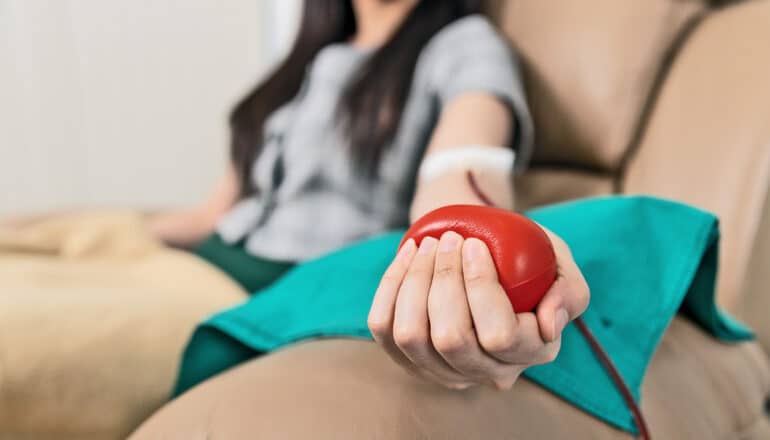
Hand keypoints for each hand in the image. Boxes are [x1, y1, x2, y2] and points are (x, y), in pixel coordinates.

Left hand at [368, 229, 588, 389]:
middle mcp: (487, 371)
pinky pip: (384, 328)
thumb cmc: (525, 253)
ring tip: (429, 245)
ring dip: (415, 281)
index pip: (500, 336)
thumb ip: (569, 291)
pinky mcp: (408, 358)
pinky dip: (391, 286)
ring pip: (412, 336)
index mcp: (531, 351)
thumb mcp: (559, 262)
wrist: (483, 250)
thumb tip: (549, 325)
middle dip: (444, 280)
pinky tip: (409, 256)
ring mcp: (443, 370)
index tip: (473, 245)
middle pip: (452, 339)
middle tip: (450, 239)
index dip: (481, 288)